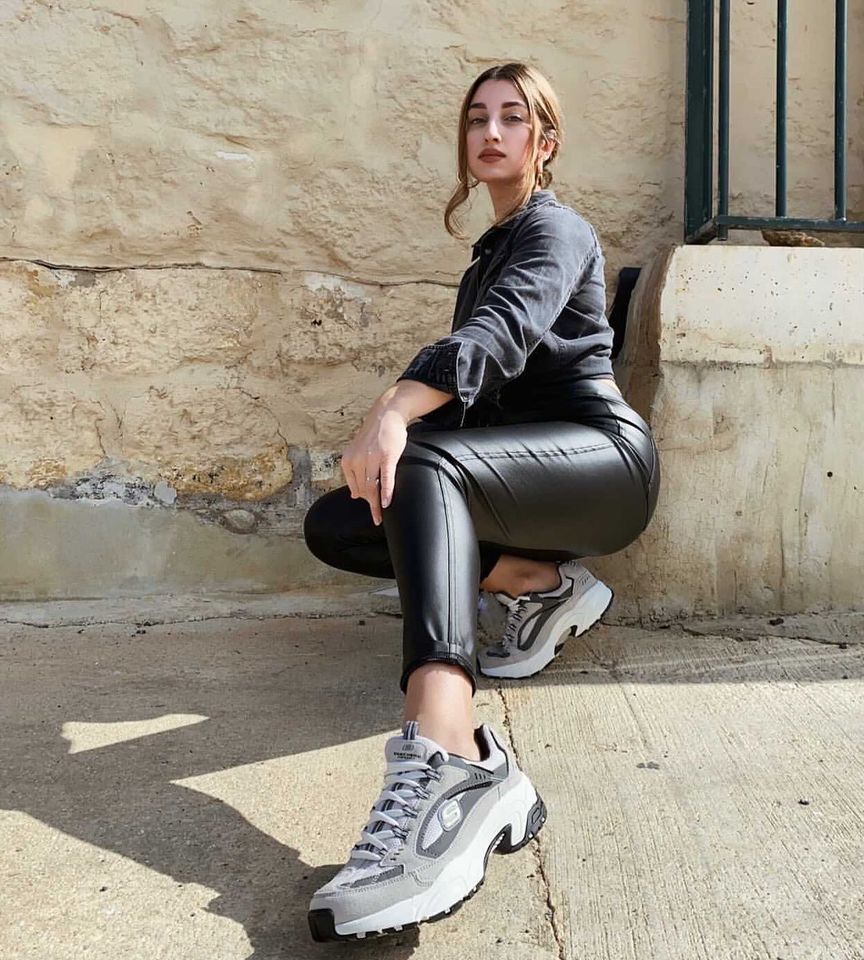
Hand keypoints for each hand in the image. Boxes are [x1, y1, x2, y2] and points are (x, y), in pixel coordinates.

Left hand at [340, 403, 408, 525]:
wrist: (387, 414)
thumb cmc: (375, 435)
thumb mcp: (358, 452)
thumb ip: (355, 472)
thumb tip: (354, 496)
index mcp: (348, 460)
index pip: (355, 487)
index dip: (363, 499)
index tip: (371, 508)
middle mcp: (357, 459)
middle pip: (363, 490)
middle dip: (370, 505)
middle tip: (377, 517)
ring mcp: (372, 457)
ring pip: (372, 487)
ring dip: (376, 504)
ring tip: (380, 516)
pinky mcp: (386, 456)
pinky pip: (385, 478)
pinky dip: (386, 492)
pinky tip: (386, 503)